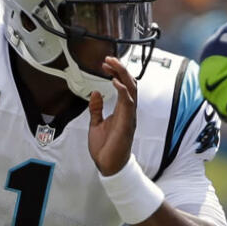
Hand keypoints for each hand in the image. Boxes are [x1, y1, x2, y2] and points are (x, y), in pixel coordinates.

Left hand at [88, 56, 137, 175]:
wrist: (108, 166)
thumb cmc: (105, 149)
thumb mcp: (96, 124)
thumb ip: (96, 109)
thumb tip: (95, 94)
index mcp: (122, 111)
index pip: (124, 86)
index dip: (116, 73)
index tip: (105, 64)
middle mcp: (128, 112)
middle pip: (130, 84)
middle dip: (121, 69)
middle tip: (109, 59)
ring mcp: (129, 116)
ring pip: (131, 90)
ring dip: (122, 75)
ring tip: (112, 64)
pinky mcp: (127, 123)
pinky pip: (128, 103)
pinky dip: (122, 90)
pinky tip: (114, 82)